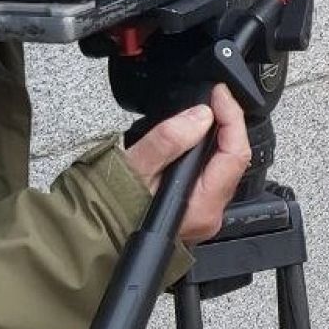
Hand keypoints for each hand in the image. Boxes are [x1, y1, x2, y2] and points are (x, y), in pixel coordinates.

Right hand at [124, 85, 250, 244]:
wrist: (93, 234)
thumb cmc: (109, 209)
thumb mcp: (134, 169)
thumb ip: (168, 141)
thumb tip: (201, 116)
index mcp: (202, 207)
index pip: (235, 154)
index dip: (231, 117)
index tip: (219, 94)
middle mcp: (210, 214)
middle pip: (234, 159)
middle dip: (228, 123)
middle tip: (214, 97)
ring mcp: (204, 213)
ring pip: (224, 165)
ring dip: (218, 136)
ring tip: (208, 110)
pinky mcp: (196, 209)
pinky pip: (212, 173)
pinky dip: (208, 150)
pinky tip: (198, 135)